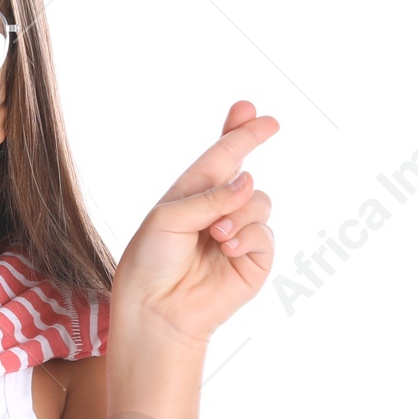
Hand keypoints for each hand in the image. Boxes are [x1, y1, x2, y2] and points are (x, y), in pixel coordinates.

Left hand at [110, 100, 278, 350]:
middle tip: (265, 129)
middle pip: (246, 172)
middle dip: (251, 145)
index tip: (250, 109)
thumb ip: (210, 197)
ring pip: (260, 200)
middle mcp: (217, 211)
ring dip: (240, 212)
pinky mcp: (254, 260)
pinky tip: (228, 247)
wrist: (156, 309)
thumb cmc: (151, 262)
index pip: (220, 157)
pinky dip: (248, 235)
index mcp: (191, 194)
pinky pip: (266, 233)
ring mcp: (238, 234)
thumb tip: (250, 181)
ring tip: (217, 234)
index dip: (238, 132)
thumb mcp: (169, 217)